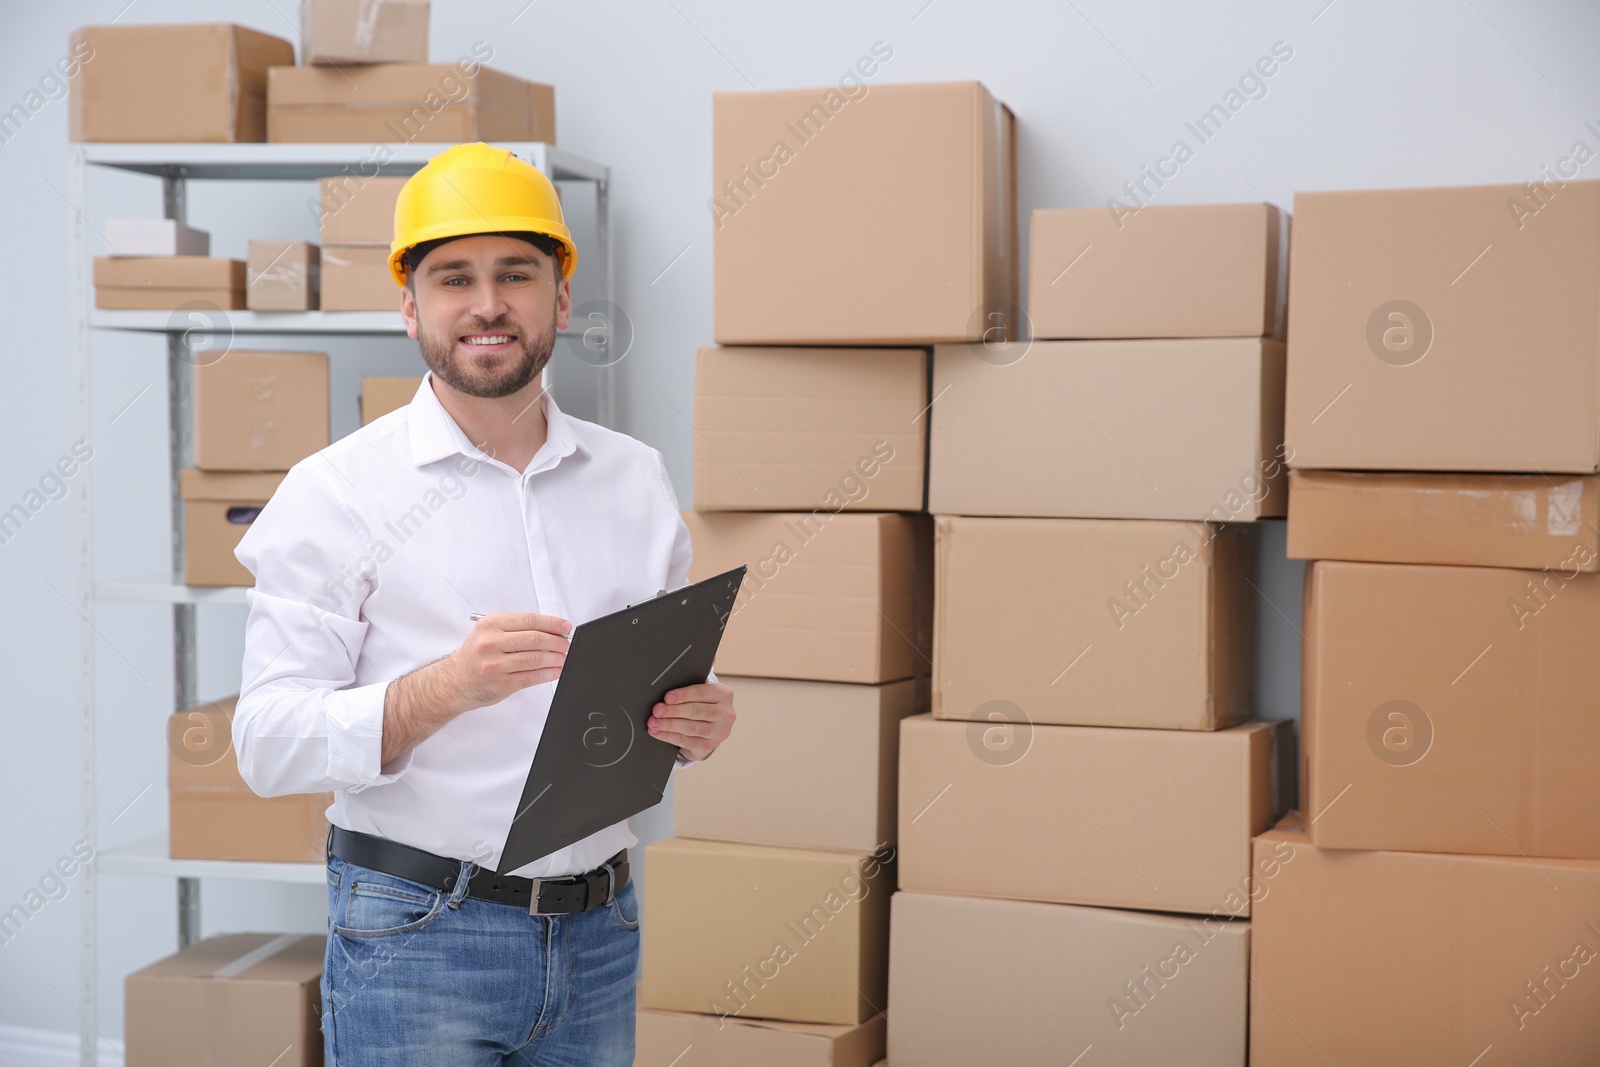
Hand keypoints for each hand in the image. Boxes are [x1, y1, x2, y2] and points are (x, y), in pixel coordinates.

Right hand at [443, 613, 570, 713]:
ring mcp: (496, 665)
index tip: (565, 627)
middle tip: (566, 643)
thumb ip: (514, 629)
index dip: (551, 623)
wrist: (454, 682)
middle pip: (534, 639)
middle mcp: (491, 644)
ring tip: (564, 657)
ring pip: (535, 658)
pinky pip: (531, 677)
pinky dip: (548, 673)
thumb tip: (550, 630)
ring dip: (555, 658)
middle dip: (557, 641)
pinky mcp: (501, 684)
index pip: (528, 620)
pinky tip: (556, 670)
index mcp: (490, 625)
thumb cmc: (475, 656)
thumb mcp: (487, 633)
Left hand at [649, 681, 734, 761]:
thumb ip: (692, 683)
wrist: (709, 730)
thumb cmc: (701, 705)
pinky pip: (686, 741)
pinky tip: (658, 733)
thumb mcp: (701, 693)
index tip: (667, 697)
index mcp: (724, 694)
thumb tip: (674, 679)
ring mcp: (719, 732)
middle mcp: (725, 713)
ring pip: (690, 727)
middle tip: (657, 710)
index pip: (701, 693)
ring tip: (654, 722)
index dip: (683, 695)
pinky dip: (669, 737)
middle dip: (673, 711)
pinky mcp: (709, 746)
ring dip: (669, 725)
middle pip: (695, 711)